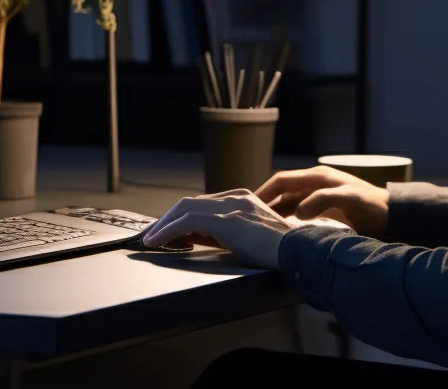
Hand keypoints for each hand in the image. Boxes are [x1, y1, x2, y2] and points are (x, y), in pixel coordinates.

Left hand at [140, 189, 298, 268]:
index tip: (167, 232)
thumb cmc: (281, 251)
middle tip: (152, 235)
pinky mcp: (224, 219)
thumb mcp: (252, 236)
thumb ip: (229, 233)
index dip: (181, 218)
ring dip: (163, 225)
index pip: (202, 203)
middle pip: (190, 203)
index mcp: (242, 198)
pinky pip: (186, 221)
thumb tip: (199, 239)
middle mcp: (234, 197)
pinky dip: (167, 231)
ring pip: (184, 209)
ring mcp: (229, 206)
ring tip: (149, 240)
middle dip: (167, 220)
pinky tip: (158, 242)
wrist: (298, 251)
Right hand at [255, 166, 390, 237]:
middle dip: (266, 204)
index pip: (282, 180)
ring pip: (289, 203)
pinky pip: (298, 212)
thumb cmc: (371, 206)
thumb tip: (298, 212)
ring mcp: (318, 196)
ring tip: (262, 228)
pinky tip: (282, 231)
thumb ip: (323, 200)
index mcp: (317, 177)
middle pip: (282, 192)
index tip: (249, 204)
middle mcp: (315, 184)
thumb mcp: (348, 198)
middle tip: (250, 220)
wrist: (392, 216)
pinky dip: (287, 220)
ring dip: (276, 213)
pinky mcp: (323, 209)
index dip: (264, 191)